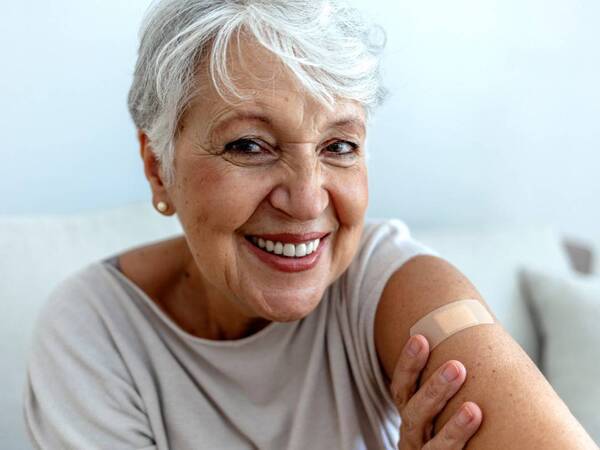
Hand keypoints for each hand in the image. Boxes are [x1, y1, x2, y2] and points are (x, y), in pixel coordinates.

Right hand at [391, 334, 482, 448]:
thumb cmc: (445, 428)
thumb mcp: (439, 407)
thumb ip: (449, 380)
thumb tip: (472, 326)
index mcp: (410, 412)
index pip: (402, 386)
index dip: (409, 363)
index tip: (421, 339)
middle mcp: (411, 434)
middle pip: (414, 412)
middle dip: (434, 389)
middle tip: (457, 367)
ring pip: (432, 445)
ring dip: (452, 427)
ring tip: (474, 409)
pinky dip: (459, 445)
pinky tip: (476, 428)